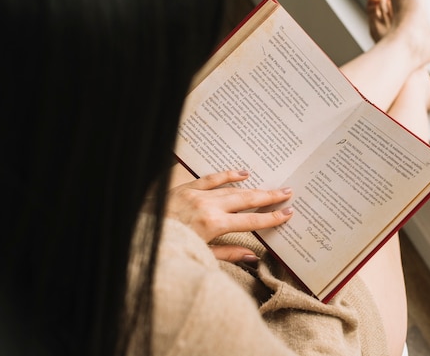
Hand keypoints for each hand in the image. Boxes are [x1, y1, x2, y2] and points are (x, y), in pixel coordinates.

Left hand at [165, 170, 292, 261]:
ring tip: (270, 187)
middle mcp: (209, 206)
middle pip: (246, 199)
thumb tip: (253, 256)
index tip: (287, 213)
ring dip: (253, 187)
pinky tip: (242, 173)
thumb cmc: (171, 249)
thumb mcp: (201, 255)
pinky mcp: (186, 188)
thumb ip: (228, 253)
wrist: (142, 236)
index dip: (271, 218)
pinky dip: (227, 175)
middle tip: (287, 192)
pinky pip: (211, 178)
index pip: (251, 221)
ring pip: (232, 188)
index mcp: (214, 225)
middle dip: (269, 197)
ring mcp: (197, 195)